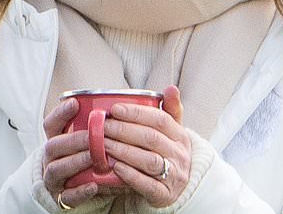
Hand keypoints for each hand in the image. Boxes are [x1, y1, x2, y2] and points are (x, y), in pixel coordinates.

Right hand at [40, 96, 125, 207]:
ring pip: (56, 168)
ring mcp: (54, 178)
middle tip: (91, 136)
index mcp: (56, 141)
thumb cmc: (81, 159)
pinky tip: (93, 186)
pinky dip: (80, 191)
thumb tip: (123, 114)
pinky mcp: (62, 197)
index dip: (61, 113)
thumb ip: (95, 130)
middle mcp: (51, 158)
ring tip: (92, 158)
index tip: (75, 102)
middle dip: (72, 140)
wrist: (71, 188)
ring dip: (75, 162)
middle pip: (53, 145)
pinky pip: (67, 196)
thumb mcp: (83, 143)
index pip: (51, 124)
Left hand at [102, 85, 191, 207]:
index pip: (161, 120)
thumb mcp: (172, 133)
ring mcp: (174, 176)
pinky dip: (131, 175)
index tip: (114, 109)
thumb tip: (172, 87)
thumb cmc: (167, 153)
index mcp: (180, 136)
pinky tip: (115, 167)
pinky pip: (148, 185)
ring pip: (149, 160)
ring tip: (104, 144)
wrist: (179, 188)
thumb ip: (169, 110)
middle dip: (124, 130)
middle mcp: (180, 155)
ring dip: (124, 151)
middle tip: (102, 126)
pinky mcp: (165, 195)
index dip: (136, 113)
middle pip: (152, 138)